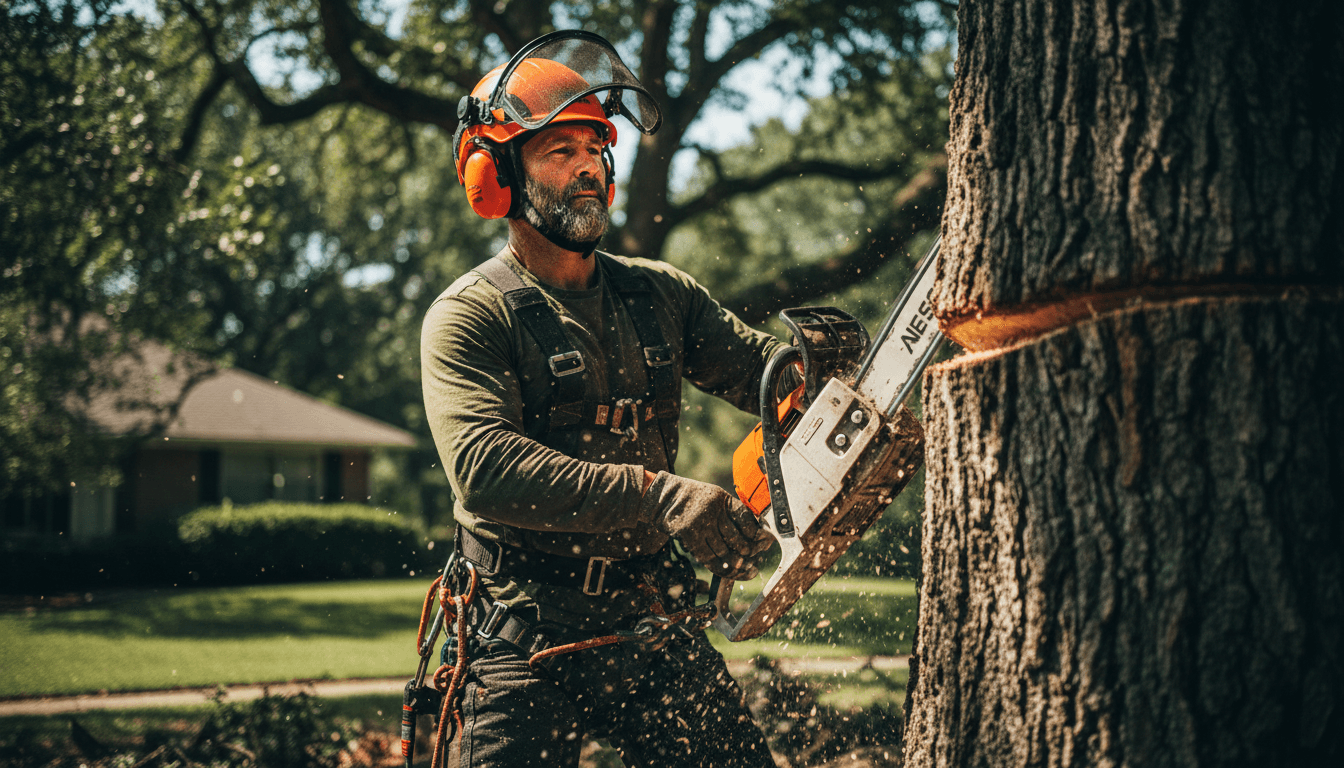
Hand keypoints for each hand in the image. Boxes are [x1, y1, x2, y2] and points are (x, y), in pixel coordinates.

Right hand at [640, 471, 771, 579]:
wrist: (662, 497)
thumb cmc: (690, 499)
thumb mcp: (712, 497)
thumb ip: (728, 512)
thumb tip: (752, 534)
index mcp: (722, 499)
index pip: (746, 518)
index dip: (757, 533)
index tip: (765, 542)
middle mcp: (713, 510)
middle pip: (737, 537)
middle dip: (748, 552)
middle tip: (754, 560)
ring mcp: (701, 523)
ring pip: (724, 550)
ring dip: (735, 563)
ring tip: (744, 569)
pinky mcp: (689, 534)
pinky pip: (708, 557)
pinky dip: (720, 566)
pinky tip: (729, 571)